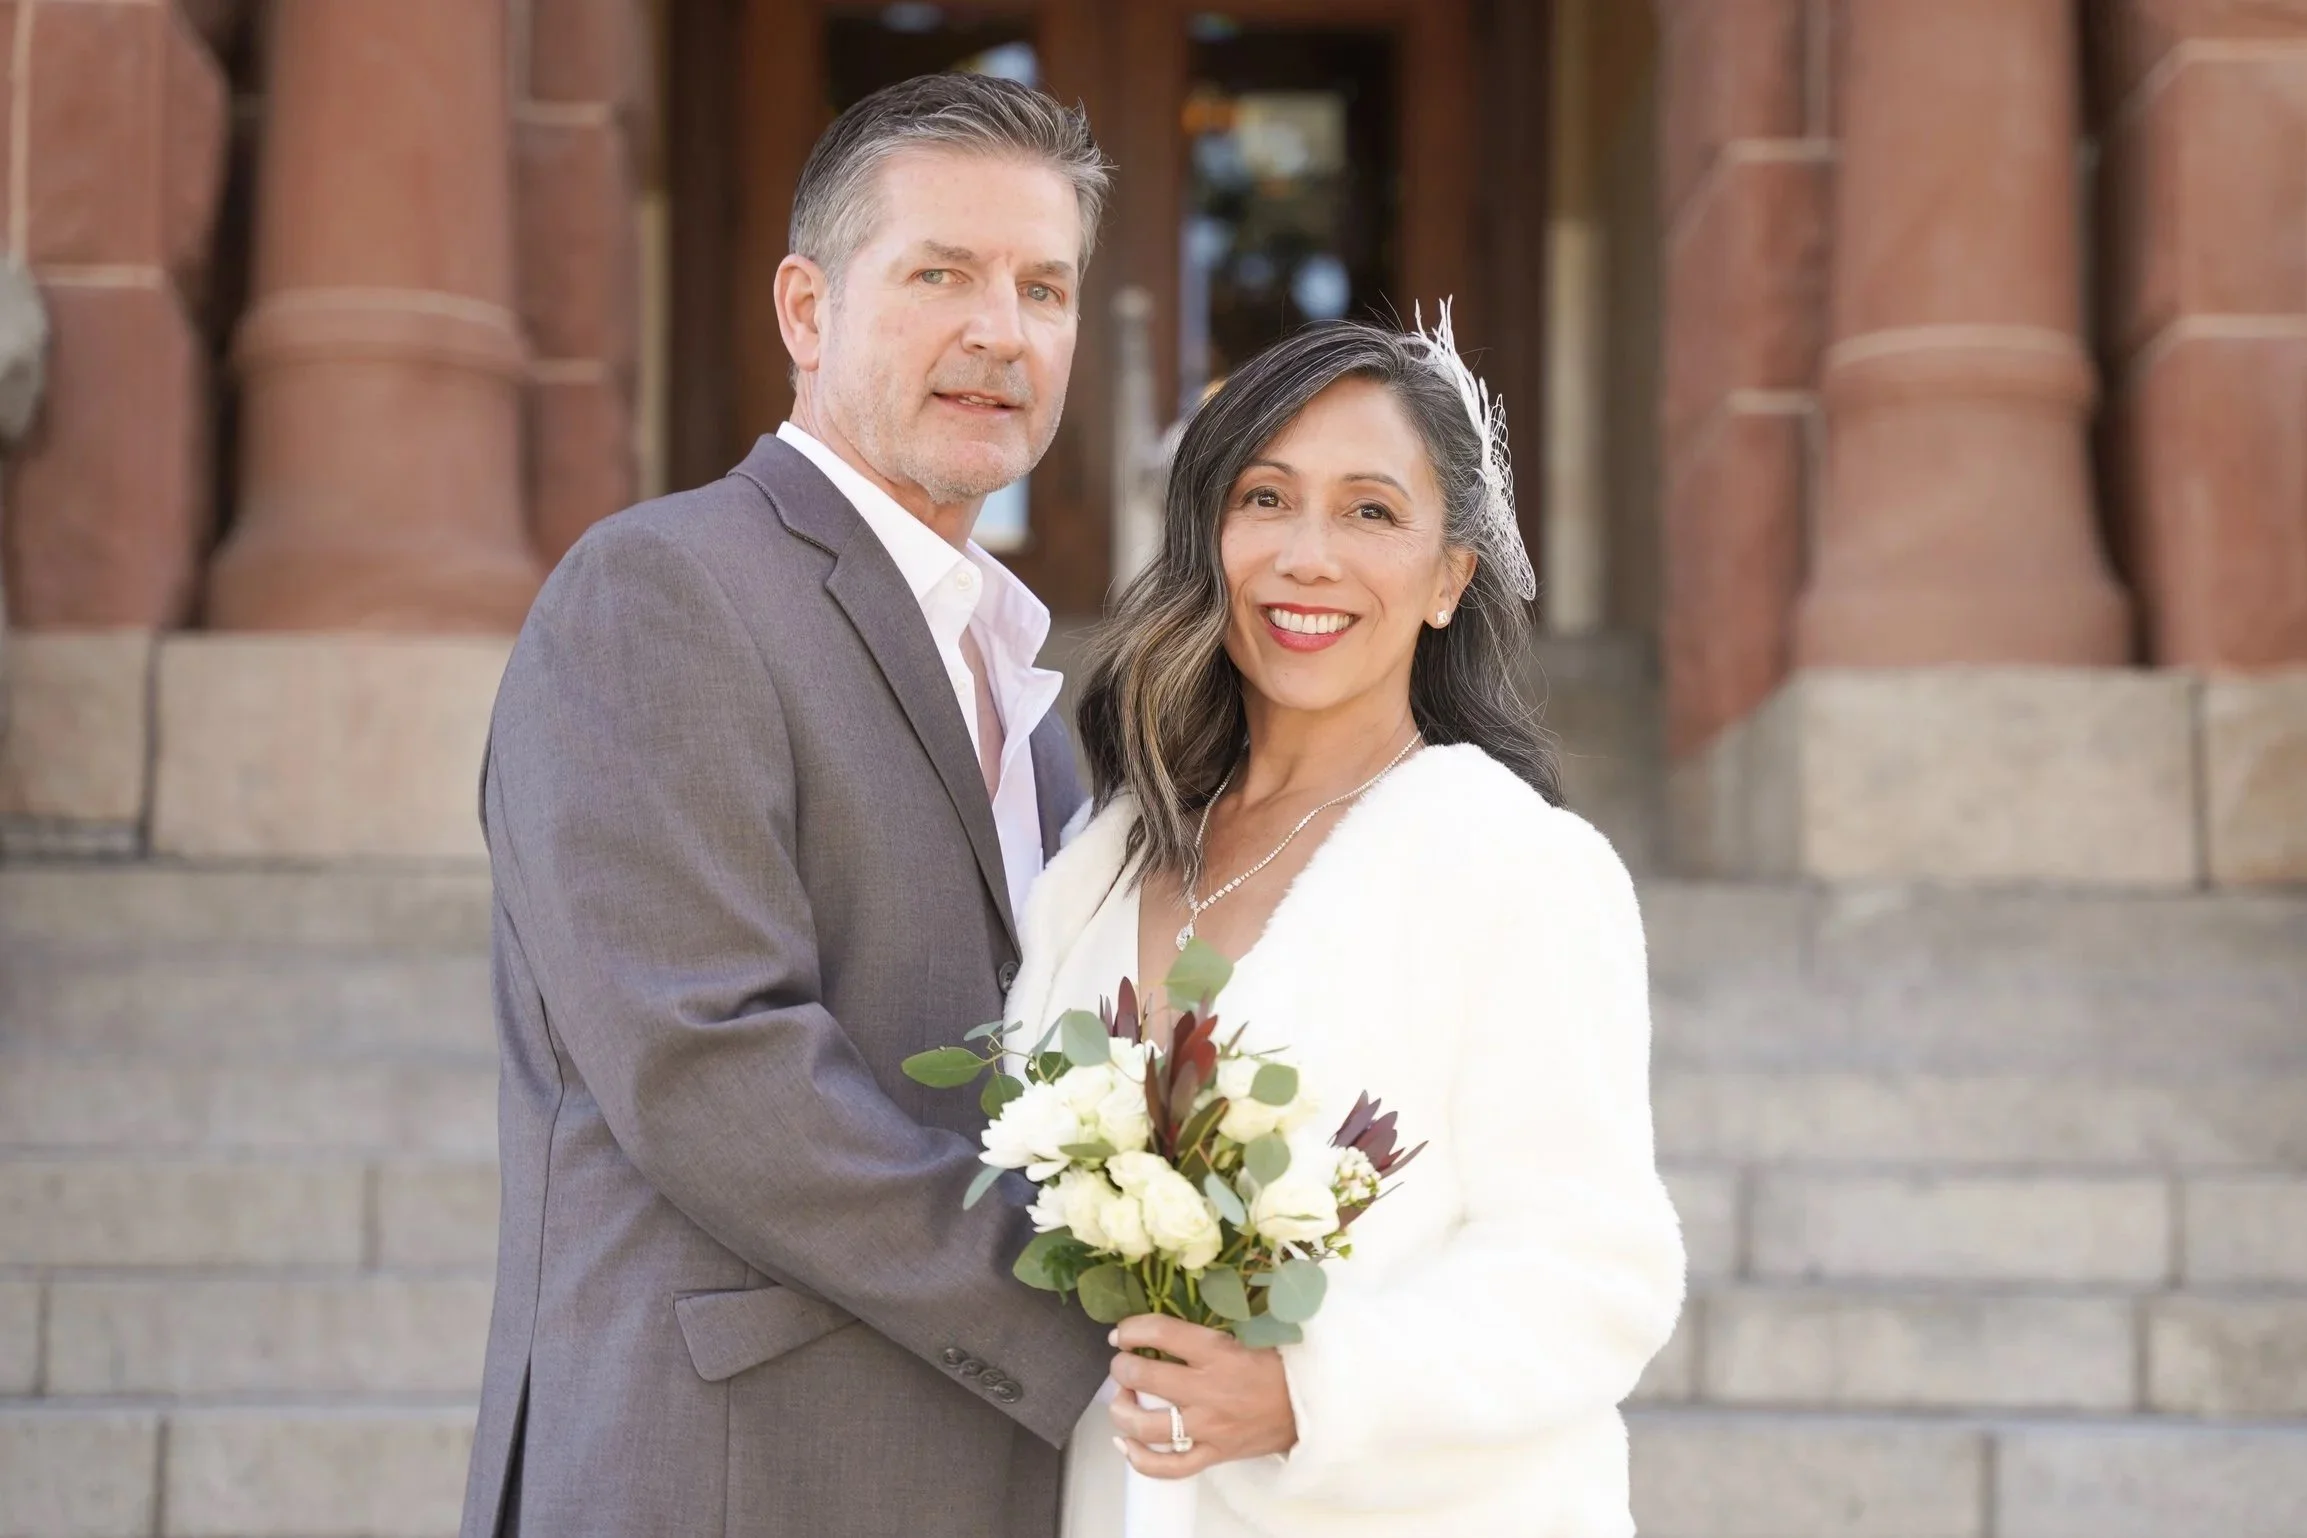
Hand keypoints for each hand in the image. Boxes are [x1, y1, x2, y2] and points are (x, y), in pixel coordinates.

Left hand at [1105, 1314, 1297, 1477]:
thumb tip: (1166, 1322)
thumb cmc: (1276, 1367)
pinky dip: (1140, 1458)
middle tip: (1122, 1364)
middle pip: (1144, 1377)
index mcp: (1218, 1352)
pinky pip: (1169, 1466)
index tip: (1121, 1332)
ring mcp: (1209, 1427)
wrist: (1311, 1408)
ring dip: (1122, 1410)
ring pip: (1147, 1424)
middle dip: (1121, 1367)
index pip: (1161, 1333)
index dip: (1131, 1329)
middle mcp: (1208, 1389)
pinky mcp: (1213, 1454)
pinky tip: (1126, 1442)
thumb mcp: (1248, 1335)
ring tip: (1122, 1399)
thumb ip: (1209, 1330)